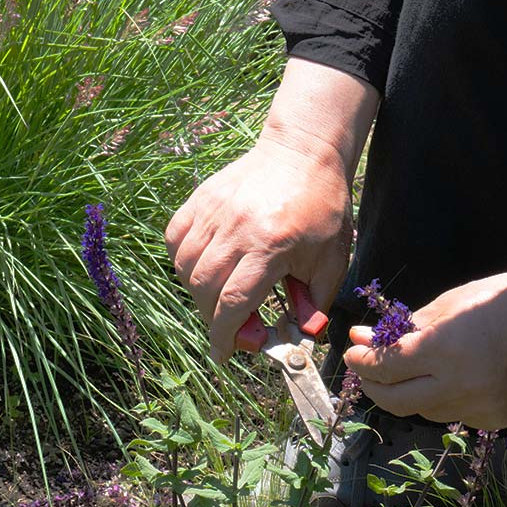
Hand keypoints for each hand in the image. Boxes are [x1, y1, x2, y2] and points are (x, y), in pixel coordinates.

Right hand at [166, 59, 378, 360]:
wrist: (304, 152)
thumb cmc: (323, 208)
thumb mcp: (332, 260)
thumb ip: (315, 302)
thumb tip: (299, 335)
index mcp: (271, 246)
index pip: (234, 302)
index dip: (226, 335)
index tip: (224, 354)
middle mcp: (236, 229)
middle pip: (204, 289)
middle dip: (214, 318)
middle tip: (235, 325)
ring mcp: (214, 210)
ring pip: (184, 266)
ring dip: (197, 292)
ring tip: (221, 294)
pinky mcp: (202, 198)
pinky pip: (175, 238)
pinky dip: (182, 260)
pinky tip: (203, 267)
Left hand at [343, 254, 506, 429]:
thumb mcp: (453, 302)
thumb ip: (408, 327)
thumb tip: (366, 339)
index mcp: (445, 350)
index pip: (384, 368)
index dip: (361, 361)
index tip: (353, 351)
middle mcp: (460, 386)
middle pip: (395, 401)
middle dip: (373, 386)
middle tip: (368, 369)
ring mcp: (480, 408)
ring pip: (424, 410)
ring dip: (409, 391)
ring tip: (411, 368)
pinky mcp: (496, 420)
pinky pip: (454, 414)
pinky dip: (443, 398)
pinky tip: (451, 378)